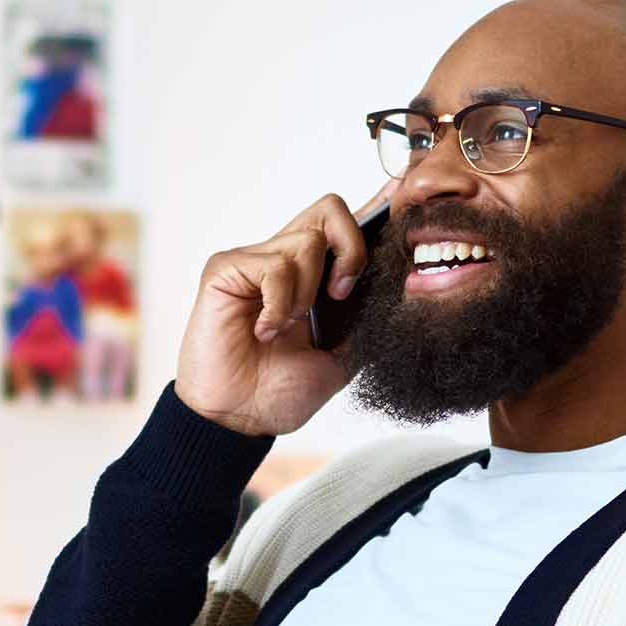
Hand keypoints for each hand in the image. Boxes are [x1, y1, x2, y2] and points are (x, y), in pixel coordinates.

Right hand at [174, 183, 394, 437]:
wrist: (239, 418)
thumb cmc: (280, 391)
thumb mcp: (342, 356)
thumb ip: (364, 319)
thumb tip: (400, 283)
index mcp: (313, 276)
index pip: (344, 225)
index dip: (375, 210)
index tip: (399, 207)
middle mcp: (284, 260)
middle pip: (330, 209)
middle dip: (351, 248)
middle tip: (340, 294)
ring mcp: (254, 260)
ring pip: (306, 241)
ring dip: (307, 293)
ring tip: (286, 328)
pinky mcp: (226, 269)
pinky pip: (273, 266)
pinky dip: (279, 305)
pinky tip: (263, 330)